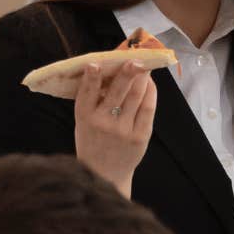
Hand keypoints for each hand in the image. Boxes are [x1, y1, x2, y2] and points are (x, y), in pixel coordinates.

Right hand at [72, 61, 155, 196]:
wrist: (105, 175)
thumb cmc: (93, 142)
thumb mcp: (84, 122)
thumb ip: (93, 101)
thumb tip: (110, 71)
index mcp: (84, 117)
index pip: (86, 93)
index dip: (91, 78)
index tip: (95, 63)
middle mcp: (103, 123)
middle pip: (117, 92)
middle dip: (126, 73)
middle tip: (134, 59)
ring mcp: (123, 130)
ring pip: (135, 97)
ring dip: (141, 78)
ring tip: (144, 65)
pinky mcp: (140, 136)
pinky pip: (147, 109)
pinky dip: (150, 93)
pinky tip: (150, 83)